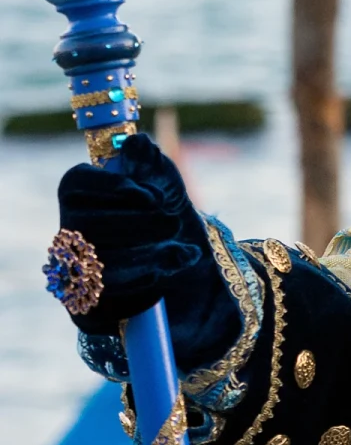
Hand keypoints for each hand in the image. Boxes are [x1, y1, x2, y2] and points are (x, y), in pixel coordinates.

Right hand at [55, 134, 239, 365]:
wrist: (186, 270)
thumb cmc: (168, 218)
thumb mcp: (168, 187)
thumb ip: (152, 165)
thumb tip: (137, 143)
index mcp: (81, 195)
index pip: (77, 183)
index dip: (114, 188)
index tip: (151, 195)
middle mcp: (70, 231)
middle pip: (90, 223)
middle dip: (140, 222)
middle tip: (173, 220)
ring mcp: (75, 268)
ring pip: (101, 259)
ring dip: (149, 250)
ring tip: (182, 246)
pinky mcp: (89, 301)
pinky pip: (111, 290)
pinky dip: (149, 276)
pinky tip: (174, 266)